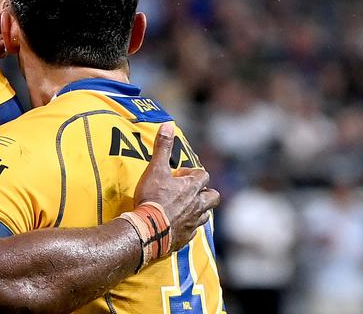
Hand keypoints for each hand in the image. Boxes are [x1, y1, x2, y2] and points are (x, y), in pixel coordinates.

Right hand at [134, 123, 220, 254]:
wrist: (149, 229)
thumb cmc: (152, 197)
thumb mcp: (155, 169)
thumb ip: (163, 147)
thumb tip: (168, 125)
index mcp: (192, 187)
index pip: (204, 176)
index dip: (194, 174)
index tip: (180, 175)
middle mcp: (198, 204)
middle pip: (213, 196)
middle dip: (206, 192)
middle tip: (189, 192)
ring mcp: (194, 222)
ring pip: (206, 214)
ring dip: (199, 209)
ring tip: (185, 207)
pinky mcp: (186, 236)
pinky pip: (193, 230)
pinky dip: (188, 225)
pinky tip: (177, 224)